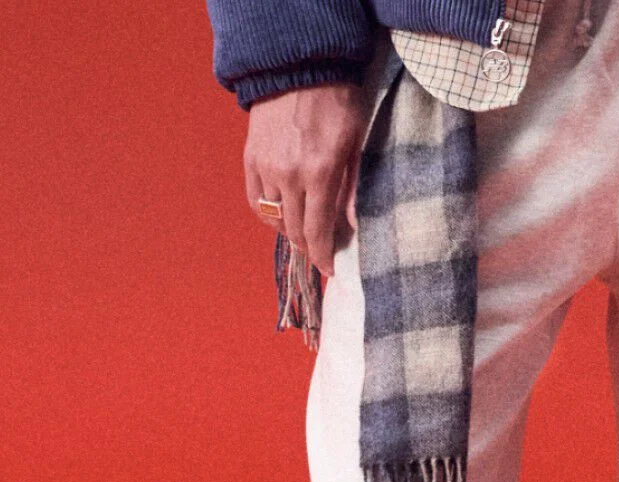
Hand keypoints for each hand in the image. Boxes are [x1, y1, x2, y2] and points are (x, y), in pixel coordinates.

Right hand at [244, 83, 369, 277]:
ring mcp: (267, 166)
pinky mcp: (251, 158)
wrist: (299, 64)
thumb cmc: (337, 100)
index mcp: (319, 172)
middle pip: (295, 230)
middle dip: (308, 246)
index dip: (322, 256)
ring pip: (275, 219)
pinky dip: (268, 213)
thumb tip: (351, 227)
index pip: (317, 231)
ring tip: (303, 230)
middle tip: (320, 249)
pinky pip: (255, 200)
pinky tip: (281, 213)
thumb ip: (351, 187)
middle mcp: (289, 175)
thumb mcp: (355, 142)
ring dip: (290, 230)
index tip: (329, 269)